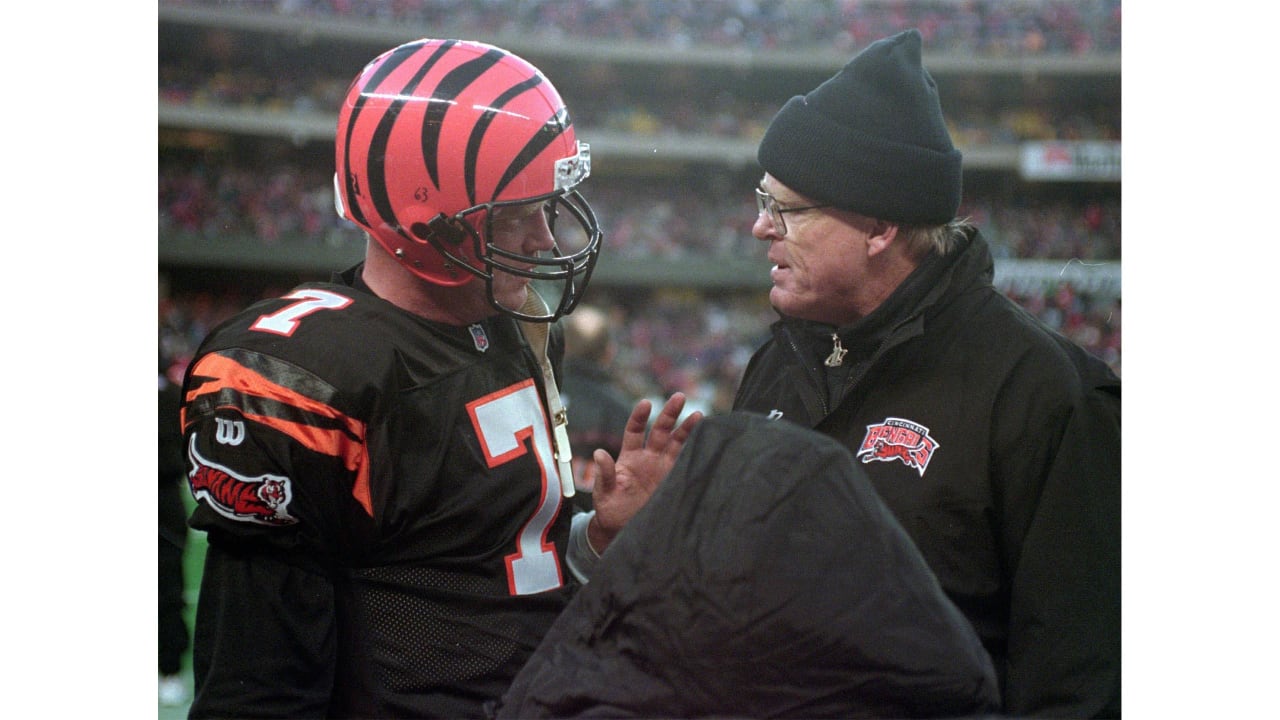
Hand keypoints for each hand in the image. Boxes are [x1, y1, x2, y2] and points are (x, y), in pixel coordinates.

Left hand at [588, 393, 702, 552]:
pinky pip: (686, 463)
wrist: (625, 529)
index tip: (646, 404)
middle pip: (660, 430)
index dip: (639, 417)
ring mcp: (663, 468)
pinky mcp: (674, 481)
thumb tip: (599, 454)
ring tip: (698, 415)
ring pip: (676, 443)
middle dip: (669, 414)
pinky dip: (695, 452)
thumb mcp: (604, 493)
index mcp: (629, 457)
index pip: (634, 431)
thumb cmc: (610, 509)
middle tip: (679, 397)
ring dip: (687, 429)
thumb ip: (605, 474)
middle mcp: (648, 458)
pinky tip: (705, 442)